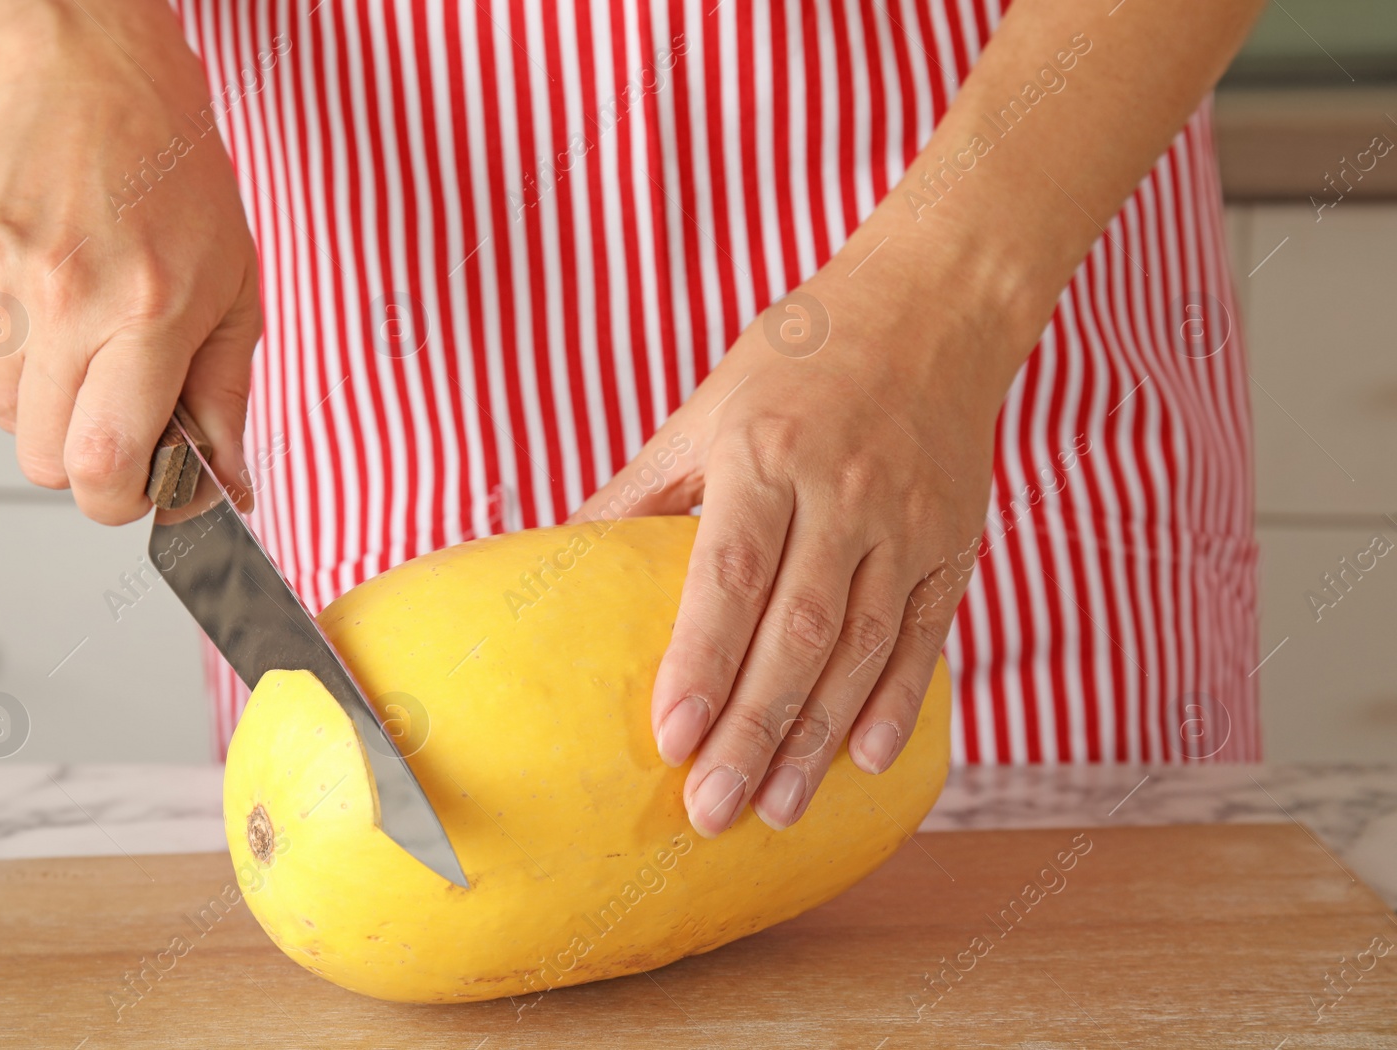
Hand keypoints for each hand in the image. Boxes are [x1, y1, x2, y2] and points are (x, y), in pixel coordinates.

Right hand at [0, 1, 259, 522]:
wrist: (102, 85)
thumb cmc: (179, 184)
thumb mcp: (236, 294)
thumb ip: (225, 399)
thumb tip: (225, 486)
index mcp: (146, 312)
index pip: (103, 461)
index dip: (118, 499)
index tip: (136, 488)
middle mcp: (64, 300)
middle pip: (40, 459)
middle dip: (81, 460)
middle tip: (116, 413)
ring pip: (5, 415)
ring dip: (47, 402)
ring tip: (87, 334)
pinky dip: (14, 351)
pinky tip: (50, 297)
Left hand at [572, 232, 1018, 835]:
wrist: (936, 305)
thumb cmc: (800, 354)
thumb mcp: (708, 405)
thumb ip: (643, 489)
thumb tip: (567, 551)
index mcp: (766, 453)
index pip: (730, 577)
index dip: (701, 664)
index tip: (668, 741)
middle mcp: (844, 490)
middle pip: (797, 633)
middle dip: (753, 730)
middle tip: (711, 812)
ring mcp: (908, 519)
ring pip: (861, 648)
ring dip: (817, 737)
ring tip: (774, 808)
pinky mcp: (954, 539)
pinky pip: (924, 634)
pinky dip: (899, 701)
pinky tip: (864, 759)